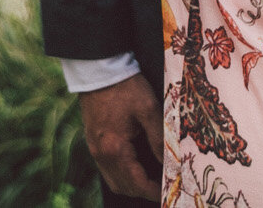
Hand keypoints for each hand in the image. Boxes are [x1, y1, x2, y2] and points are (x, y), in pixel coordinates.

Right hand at [79, 74, 162, 200]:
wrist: (99, 70)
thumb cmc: (126, 87)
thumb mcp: (149, 109)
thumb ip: (159, 138)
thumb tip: (169, 161)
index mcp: (115, 149)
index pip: (136, 183)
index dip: (153, 192)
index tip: (167, 193)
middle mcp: (101, 154)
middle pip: (122, 186)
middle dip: (142, 191)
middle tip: (162, 188)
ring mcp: (94, 149)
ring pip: (113, 180)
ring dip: (131, 185)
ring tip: (151, 180)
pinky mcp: (92, 141)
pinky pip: (106, 168)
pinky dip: (121, 174)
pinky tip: (134, 165)